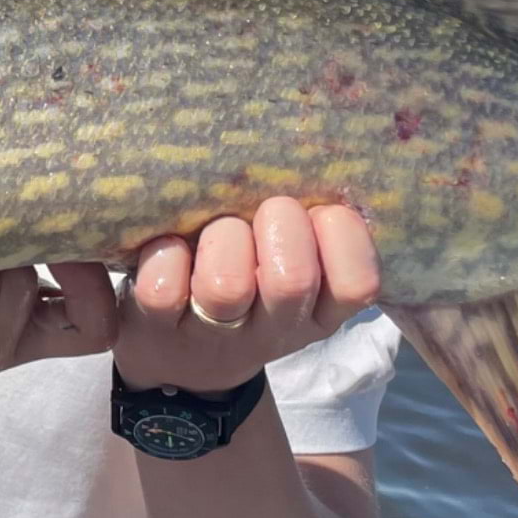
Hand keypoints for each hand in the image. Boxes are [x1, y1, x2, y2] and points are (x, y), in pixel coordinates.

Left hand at [113, 197, 379, 395]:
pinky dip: (165, 254)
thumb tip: (316, 163)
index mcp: (319, 310)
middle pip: (292, 279)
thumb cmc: (250, 279)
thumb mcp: (295, 262)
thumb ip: (312, 225)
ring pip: (225, 285)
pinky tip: (171, 244)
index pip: (358, 284)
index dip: (342, 236)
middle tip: (266, 209)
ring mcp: (215, 332)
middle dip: (279, 223)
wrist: (181, 354)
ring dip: (222, 238)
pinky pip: (163, 290)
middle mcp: (274, 328)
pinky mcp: (160, 328)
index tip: (319, 210)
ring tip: (217, 227)